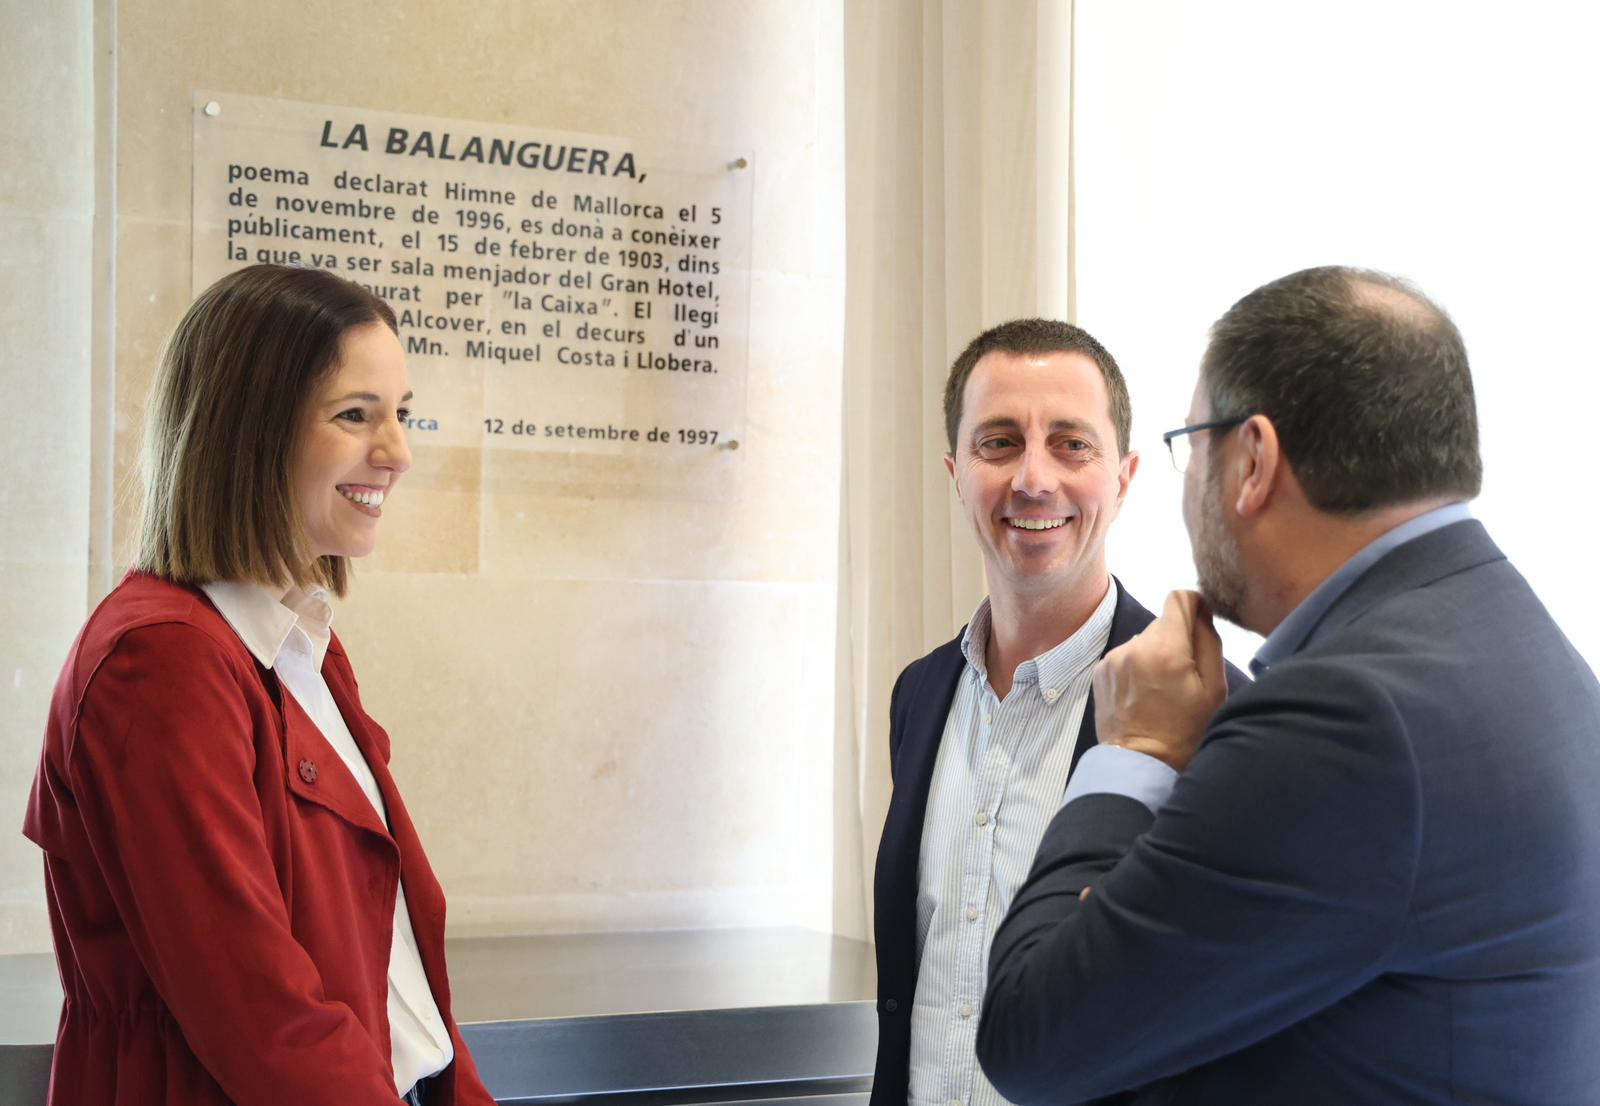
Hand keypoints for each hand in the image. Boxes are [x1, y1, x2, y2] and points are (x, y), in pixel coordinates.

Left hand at [1092, 590, 1226, 772]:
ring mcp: (1112, 658)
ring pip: (1143, 640)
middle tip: (1183, 675)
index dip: (1194, 607)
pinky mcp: (1099, 670)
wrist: (1140, 763)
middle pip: (1162, 623)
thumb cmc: (1185, 730)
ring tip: (1161, 689)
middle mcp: (1134, 646)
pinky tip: (1142, 694)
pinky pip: (1125, 656)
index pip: (1179, 598)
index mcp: (1165, 648)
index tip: (1200, 626)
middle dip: (1176, 640)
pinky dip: (1136, 667)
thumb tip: (1201, 610)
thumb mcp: (1213, 688)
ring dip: (1154, 654)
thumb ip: (1209, 641)